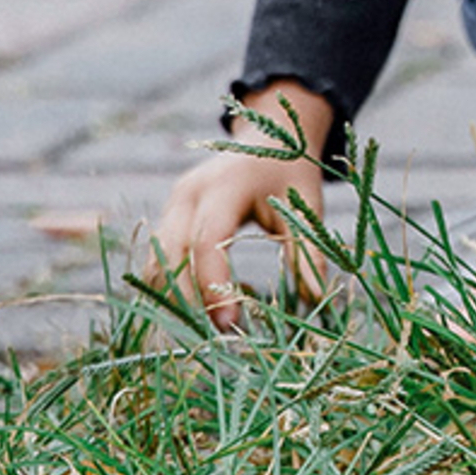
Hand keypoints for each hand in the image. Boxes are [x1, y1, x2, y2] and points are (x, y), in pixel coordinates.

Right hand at [149, 81, 333, 331]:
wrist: (269, 136)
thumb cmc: (291, 171)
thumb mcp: (306, 207)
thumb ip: (308, 252)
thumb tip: (317, 300)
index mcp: (224, 186)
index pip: (207, 242)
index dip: (213, 285)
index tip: (229, 324)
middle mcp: (189, 193)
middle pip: (172, 255)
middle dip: (187, 300)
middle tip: (213, 338)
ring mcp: (173, 202)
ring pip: (158, 259)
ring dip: (175, 296)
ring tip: (208, 325)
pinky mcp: (170, 213)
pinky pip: (161, 256)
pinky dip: (174, 284)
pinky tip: (202, 304)